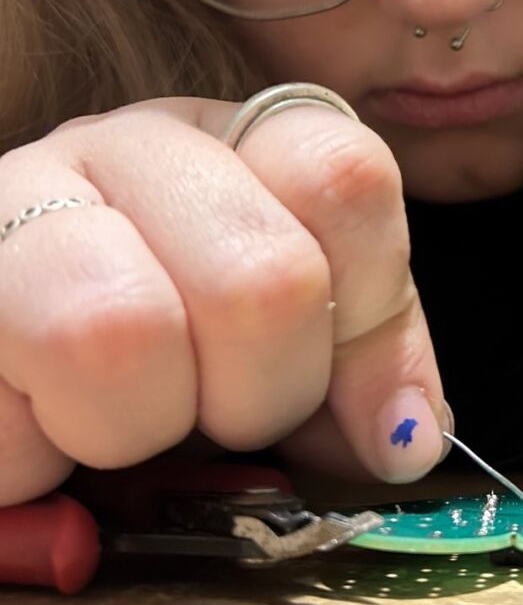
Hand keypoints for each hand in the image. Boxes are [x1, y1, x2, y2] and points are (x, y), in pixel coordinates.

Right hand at [0, 96, 448, 506]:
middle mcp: (130, 143)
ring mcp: (16, 199)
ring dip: (136, 427)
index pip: (345, 178)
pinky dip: (34, 466)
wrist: (14, 351)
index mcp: (243, 138)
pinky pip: (7, 416)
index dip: (370, 318)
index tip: (368, 419)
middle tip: (214, 416)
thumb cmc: (174, 345)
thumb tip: (401, 439)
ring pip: (120, 330)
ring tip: (117, 423)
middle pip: (261, 278)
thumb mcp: (297, 336)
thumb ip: (363, 364)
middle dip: (259, 397)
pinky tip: (36, 431)